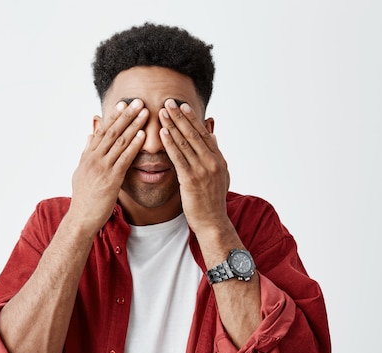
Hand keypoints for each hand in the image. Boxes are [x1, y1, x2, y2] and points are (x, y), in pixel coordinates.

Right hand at [69, 99, 148, 233]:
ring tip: (145, 113)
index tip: (124, 104)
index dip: (114, 117)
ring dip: (133, 126)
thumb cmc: (83, 198)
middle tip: (138, 102)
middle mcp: (94, 158)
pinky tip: (143, 136)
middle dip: (126, 116)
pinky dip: (134, 146)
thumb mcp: (81, 171)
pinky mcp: (111, 179)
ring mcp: (102, 168)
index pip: (102, 131)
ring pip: (119, 142)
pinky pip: (124, 159)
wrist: (81, 218)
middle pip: (112, 132)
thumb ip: (87, 152)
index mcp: (88, 156)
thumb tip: (89, 135)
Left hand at [159, 99, 230, 237]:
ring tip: (162, 112)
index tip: (182, 106)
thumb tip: (212, 135)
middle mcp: (212, 162)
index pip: (204, 134)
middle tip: (169, 102)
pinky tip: (162, 133)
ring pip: (185, 143)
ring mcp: (203, 170)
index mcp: (218, 159)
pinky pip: (178, 158)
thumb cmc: (212, 201)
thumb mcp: (219, 175)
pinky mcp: (191, 180)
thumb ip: (215, 154)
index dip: (192, 119)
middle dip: (180, 117)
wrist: (213, 222)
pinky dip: (170, 144)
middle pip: (194, 134)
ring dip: (172, 125)